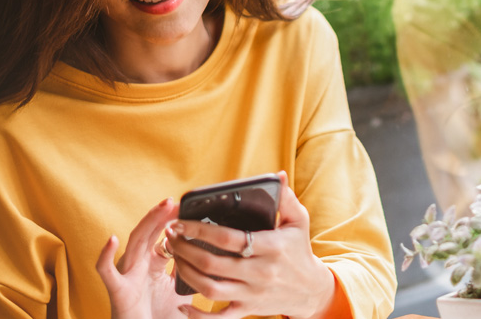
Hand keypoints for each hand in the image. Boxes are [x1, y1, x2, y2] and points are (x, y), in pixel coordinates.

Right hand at [96, 198, 188, 318]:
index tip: (186, 208)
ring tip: (160, 208)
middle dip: (161, 215)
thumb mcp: (180, 290)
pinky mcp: (117, 290)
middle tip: (175, 200)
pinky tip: (112, 239)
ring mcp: (126, 275)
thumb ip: (188, 272)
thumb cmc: (159, 317)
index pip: (161, 236)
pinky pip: (107, 271)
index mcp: (151, 264)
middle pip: (148, 233)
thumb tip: (206, 256)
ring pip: (134, 243)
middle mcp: (138, 265)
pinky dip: (106, 255)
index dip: (172, 222)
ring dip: (147, 223)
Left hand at [166, 171, 336, 318]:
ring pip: (210, 288)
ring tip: (174, 256)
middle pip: (213, 263)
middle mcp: (260, 272)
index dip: (200, 230)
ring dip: (186, 272)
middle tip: (171, 236)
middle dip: (185, 248)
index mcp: (272, 247)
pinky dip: (199, 315)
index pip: (230, 238)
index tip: (181, 221)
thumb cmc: (299, 251)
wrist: (310, 290)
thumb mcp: (299, 222)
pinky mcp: (247, 309)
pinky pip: (219, 317)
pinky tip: (182, 304)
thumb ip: (286, 198)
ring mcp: (252, 293)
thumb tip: (278, 176)